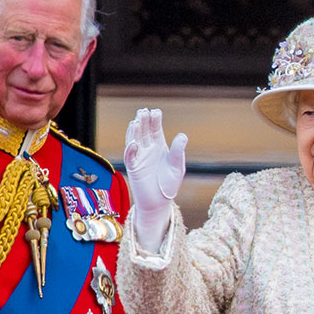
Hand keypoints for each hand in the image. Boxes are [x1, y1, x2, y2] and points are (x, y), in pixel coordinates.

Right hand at [124, 109, 186, 251]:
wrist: (159, 202)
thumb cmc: (169, 185)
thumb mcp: (178, 167)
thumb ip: (179, 151)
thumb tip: (183, 135)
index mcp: (159, 146)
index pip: (155, 129)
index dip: (155, 120)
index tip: (156, 112)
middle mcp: (148, 150)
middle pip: (143, 132)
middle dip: (143, 122)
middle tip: (143, 112)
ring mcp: (139, 158)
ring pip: (134, 140)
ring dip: (134, 132)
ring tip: (136, 121)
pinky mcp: (133, 168)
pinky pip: (130, 157)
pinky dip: (130, 150)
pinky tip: (134, 143)